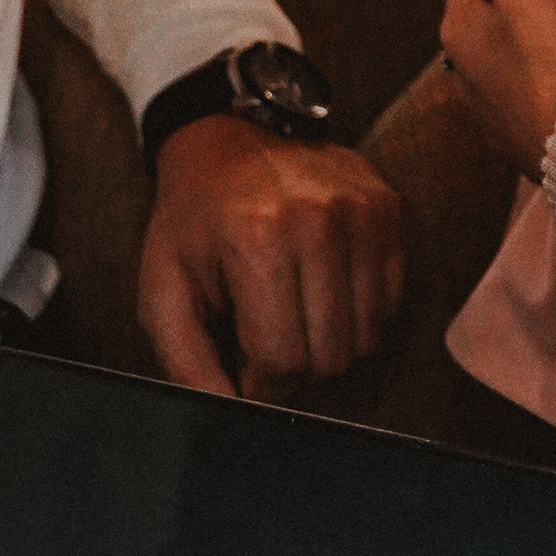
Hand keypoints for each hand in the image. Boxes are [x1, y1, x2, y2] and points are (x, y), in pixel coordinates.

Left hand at [139, 120, 406, 398]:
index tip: (243, 361)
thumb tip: (229, 416)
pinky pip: (391, 303)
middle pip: (330, 355)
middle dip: (296, 367)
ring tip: (295, 311)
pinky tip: (325, 287)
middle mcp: (319, 219)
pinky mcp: (389, 208)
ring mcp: (362, 210)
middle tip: (268, 338)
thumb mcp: (164, 291)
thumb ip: (186, 364)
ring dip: (330, 341)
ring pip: (367, 337)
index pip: (283, 359)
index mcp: (257, 237)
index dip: (259, 380)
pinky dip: (360, 312)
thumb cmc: (192, 222)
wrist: (226, 139)